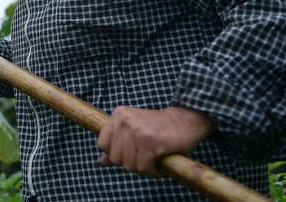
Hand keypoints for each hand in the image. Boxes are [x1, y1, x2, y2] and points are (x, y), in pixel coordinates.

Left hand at [96, 105, 214, 175]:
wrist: (185, 120)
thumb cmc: (158, 127)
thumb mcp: (133, 129)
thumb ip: (116, 144)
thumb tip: (100, 162)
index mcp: (118, 115)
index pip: (102, 144)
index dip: (114, 154)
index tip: (129, 153)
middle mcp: (125, 121)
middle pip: (115, 158)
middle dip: (130, 162)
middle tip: (144, 157)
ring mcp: (137, 131)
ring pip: (129, 165)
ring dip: (143, 168)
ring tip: (153, 160)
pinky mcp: (151, 142)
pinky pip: (143, 167)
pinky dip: (153, 171)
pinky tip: (160, 163)